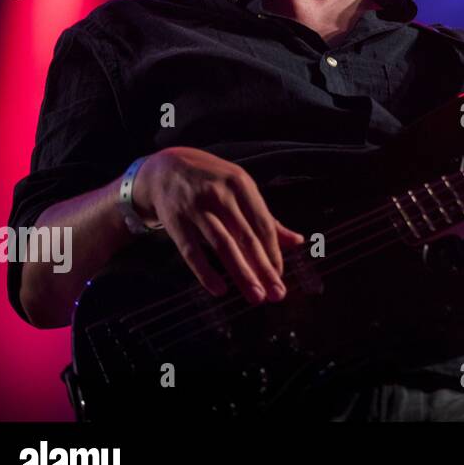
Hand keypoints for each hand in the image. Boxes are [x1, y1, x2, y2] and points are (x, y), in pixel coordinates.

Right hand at [134, 147, 304, 302]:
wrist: (166, 168)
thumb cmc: (213, 182)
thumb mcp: (241, 189)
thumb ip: (267, 218)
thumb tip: (297, 241)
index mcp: (242, 185)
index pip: (263, 224)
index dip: (274, 252)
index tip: (280, 276)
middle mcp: (221, 195)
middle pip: (247, 238)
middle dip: (264, 268)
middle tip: (276, 294)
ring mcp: (196, 208)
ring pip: (223, 246)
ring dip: (242, 274)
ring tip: (256, 296)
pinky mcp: (176, 221)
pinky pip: (192, 251)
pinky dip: (206, 272)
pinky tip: (220, 290)